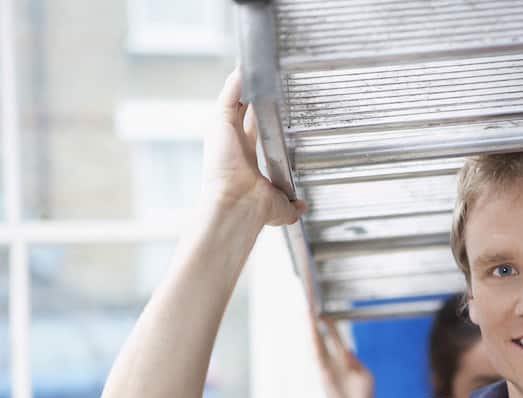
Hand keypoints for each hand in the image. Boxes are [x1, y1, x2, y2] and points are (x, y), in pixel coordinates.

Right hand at [201, 69, 306, 226]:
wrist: (239, 206)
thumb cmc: (255, 210)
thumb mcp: (281, 207)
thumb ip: (293, 205)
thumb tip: (304, 206)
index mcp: (244, 160)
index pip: (253, 131)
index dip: (262, 116)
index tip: (273, 105)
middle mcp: (232, 145)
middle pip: (243, 111)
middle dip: (253, 95)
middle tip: (265, 77)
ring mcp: (224, 133)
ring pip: (235, 100)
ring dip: (244, 83)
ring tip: (255, 63)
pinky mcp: (219, 124)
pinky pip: (229, 96)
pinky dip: (236, 81)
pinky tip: (245, 67)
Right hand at [310, 316, 374, 397]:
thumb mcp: (364, 376)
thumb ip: (355, 362)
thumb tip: (347, 350)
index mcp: (343, 361)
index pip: (334, 338)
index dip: (329, 325)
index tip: (323, 312)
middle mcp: (331, 362)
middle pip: (320, 337)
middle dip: (314, 322)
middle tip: (307, 305)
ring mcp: (326, 367)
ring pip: (316, 342)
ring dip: (311, 327)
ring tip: (306, 311)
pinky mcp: (324, 373)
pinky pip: (317, 353)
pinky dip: (313, 340)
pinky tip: (311, 329)